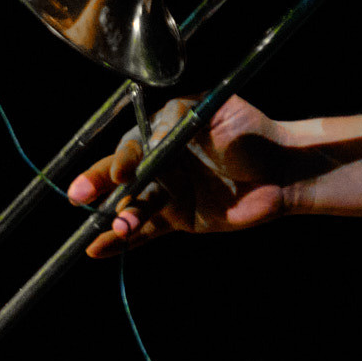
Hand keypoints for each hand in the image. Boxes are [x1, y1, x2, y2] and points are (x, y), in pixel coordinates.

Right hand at [68, 95, 305, 257]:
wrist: (283, 170)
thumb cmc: (251, 133)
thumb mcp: (213, 111)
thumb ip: (178, 121)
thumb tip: (148, 142)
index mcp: (163, 130)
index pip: (134, 142)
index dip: (125, 157)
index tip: (122, 171)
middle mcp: (159, 160)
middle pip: (120, 173)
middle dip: (97, 183)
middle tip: (78, 195)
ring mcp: (167, 191)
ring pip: (133, 204)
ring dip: (120, 216)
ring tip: (118, 226)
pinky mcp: (178, 218)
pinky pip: (146, 231)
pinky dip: (121, 242)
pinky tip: (97, 249)